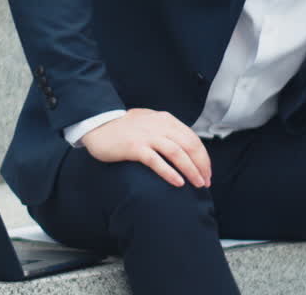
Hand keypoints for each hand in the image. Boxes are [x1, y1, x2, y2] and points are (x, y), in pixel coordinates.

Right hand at [79, 108, 211, 188]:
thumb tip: (185, 148)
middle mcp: (159, 126)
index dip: (203, 157)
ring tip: (197, 184)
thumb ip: (167, 130)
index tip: (207, 172)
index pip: (193, 138)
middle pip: (189, 146)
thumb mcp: (150, 122)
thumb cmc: (124, 127)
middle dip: (201, 165)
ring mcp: (147, 136)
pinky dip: (169, 172)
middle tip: (205, 182)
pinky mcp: (134, 147)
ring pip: (177, 153)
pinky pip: (156, 161)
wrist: (98, 125)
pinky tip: (178, 182)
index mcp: (166, 120)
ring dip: (190, 170)